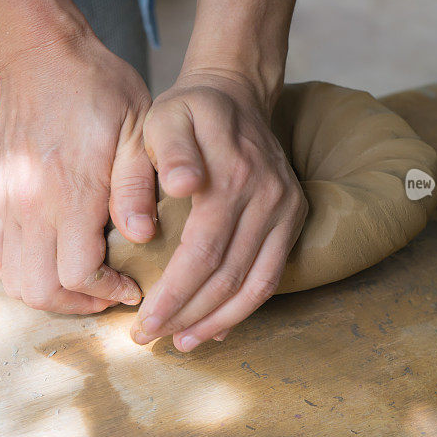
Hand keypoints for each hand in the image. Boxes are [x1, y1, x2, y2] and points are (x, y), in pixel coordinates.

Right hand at [0, 33, 156, 313]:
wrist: (42, 56)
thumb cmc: (100, 90)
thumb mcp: (138, 128)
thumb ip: (137, 186)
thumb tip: (142, 236)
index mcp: (72, 191)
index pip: (78, 274)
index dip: (108, 292)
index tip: (133, 285)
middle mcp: (32, 204)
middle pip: (39, 290)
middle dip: (80, 304)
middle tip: (110, 292)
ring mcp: (8, 201)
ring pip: (12, 280)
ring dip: (48, 293)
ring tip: (84, 282)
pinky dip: (18, 271)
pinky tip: (49, 259)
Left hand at [131, 71, 307, 349]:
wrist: (235, 93)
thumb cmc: (186, 112)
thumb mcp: (156, 122)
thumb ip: (153, 162)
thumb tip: (164, 206)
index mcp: (231, 174)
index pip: (201, 253)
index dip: (173, 295)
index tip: (142, 322)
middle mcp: (267, 195)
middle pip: (228, 275)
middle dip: (187, 315)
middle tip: (149, 338)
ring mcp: (287, 206)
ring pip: (256, 283)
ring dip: (218, 321)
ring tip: (182, 342)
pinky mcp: (295, 215)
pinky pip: (272, 273)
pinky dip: (246, 307)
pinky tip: (217, 326)